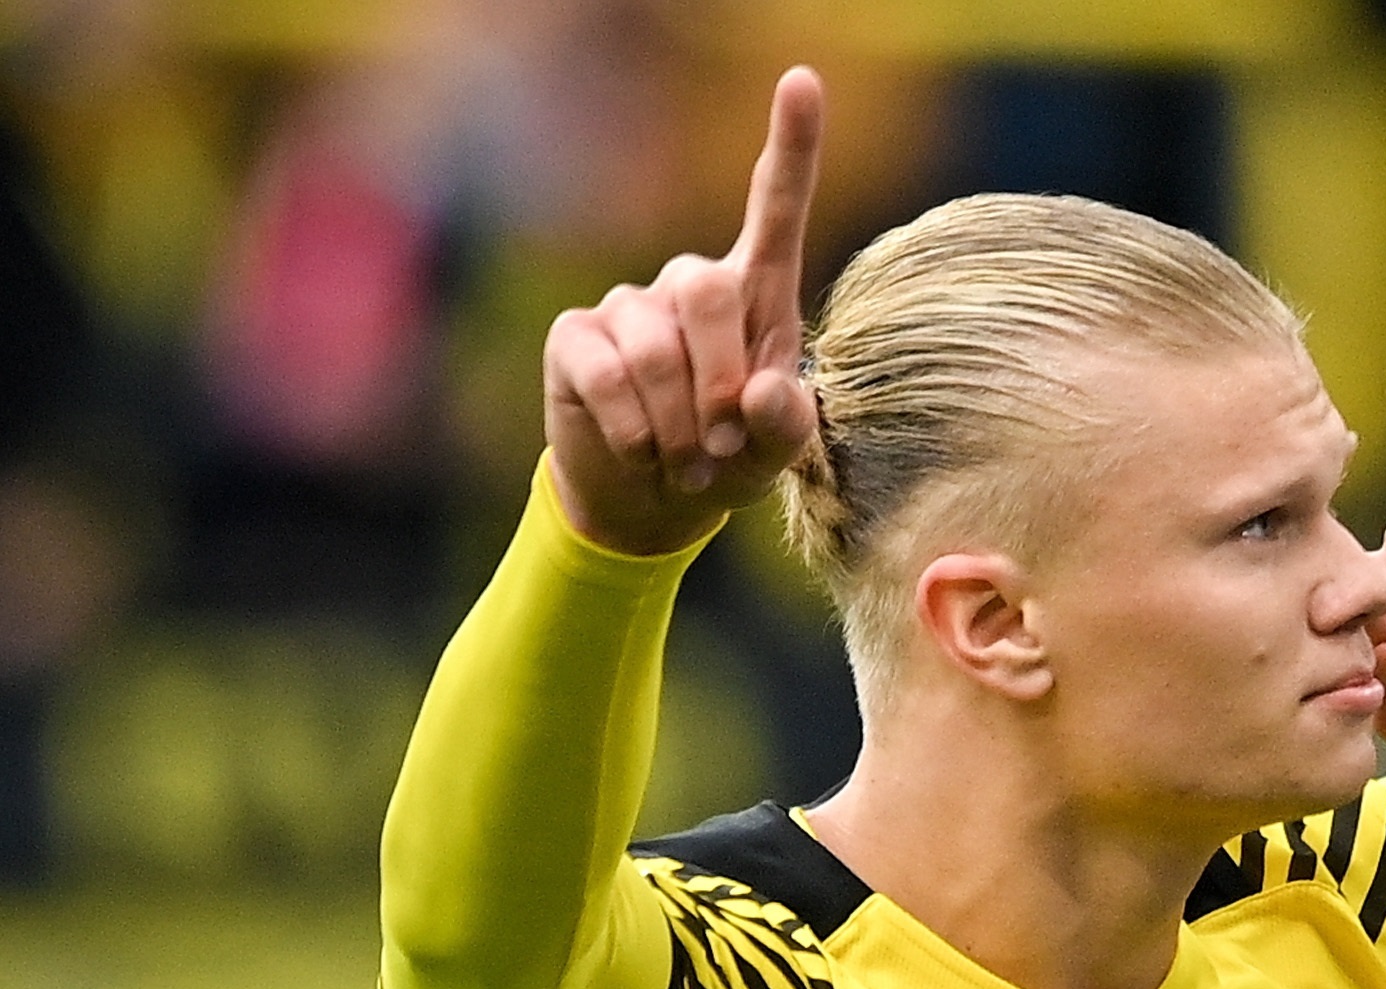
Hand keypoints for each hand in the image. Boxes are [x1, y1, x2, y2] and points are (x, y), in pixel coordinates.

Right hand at [544, 66, 823, 557]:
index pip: (775, 209)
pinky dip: (637, 433)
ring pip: (655, 350)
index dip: (792, 147)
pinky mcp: (575, 337)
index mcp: (756, 297)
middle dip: (719, 379)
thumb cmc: (727, 462)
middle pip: (705, 289)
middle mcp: (689, 286)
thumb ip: (785, 426)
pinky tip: (643, 450)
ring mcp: (626, 306)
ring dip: (679, 424)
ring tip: (686, 458)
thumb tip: (763, 392)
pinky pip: (610, 379)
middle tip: (721, 444)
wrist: (651, 501)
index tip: (802, 80)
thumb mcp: (773, 455)